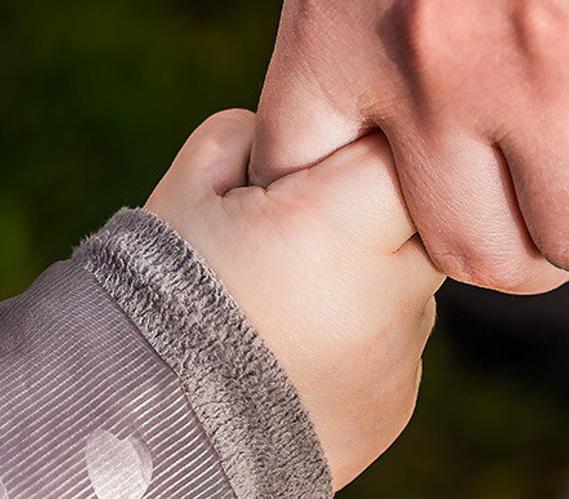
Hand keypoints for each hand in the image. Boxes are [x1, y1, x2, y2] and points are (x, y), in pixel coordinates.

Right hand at [146, 110, 442, 489]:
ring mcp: (398, 355)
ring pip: (411, 282)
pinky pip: (396, 341)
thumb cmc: (157, 300)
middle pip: (422, 217)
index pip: (398, 151)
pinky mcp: (395, 402)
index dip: (358, 147)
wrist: (147, 435)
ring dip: (369, 275)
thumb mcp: (185, 193)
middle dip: (373, 210)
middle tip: (304, 230)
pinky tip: (296, 347)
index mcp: (336, 226)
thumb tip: (293, 134)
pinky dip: (361, 334)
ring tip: (288, 300)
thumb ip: (249, 139)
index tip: (318, 166)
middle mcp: (386, 293)